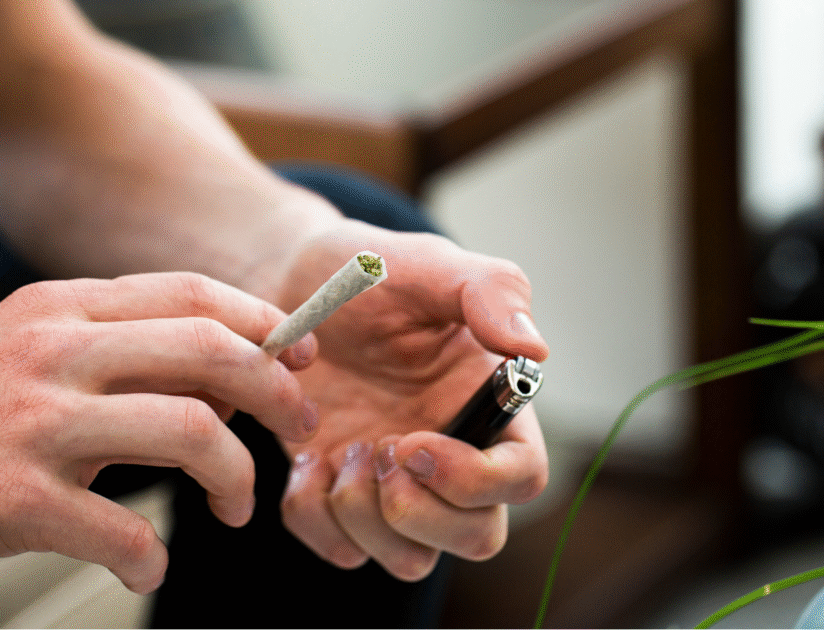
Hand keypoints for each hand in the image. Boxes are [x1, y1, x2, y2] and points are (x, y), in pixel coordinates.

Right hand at [0, 272, 316, 592]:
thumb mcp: (43, 357)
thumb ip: (133, 354)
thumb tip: (243, 376)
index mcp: (65, 309)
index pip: (191, 294)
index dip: (263, 321)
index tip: (302, 356)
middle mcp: (52, 351)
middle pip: (209, 350)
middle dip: (278, 392)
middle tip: (299, 430)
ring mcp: (33, 422)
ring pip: (191, 429)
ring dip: (236, 474)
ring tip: (236, 508)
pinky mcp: (11, 498)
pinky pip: (122, 529)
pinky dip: (151, 556)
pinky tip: (146, 566)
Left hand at [275, 221, 549, 579]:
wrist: (288, 283)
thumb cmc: (369, 271)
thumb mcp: (430, 264)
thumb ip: (491, 291)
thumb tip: (534, 347)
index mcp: (485, 405)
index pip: (522, 478)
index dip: (476, 480)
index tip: (414, 443)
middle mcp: (450, 453)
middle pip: (477, 536)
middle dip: (423, 513)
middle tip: (378, 448)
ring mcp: (395, 481)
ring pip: (411, 559)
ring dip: (368, 517)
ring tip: (341, 448)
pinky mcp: (340, 493)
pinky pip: (340, 548)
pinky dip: (316, 517)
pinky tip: (306, 459)